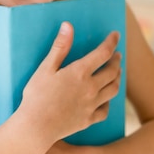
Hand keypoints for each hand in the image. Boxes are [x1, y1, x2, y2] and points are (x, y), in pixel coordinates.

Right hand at [18, 22, 121, 143]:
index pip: (103, 52)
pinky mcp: (88, 120)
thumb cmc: (36, 96)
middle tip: (117, 55)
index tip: (116, 35)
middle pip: (113, 71)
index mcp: (80, 72)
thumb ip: (60, 47)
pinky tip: (106, 99)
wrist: (35, 127)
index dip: (111, 42)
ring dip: (118, 78)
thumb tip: (68, 25)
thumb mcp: (45, 68)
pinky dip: (108, 102)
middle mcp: (91, 88)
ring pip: (113, 90)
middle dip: (117, 60)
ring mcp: (91, 105)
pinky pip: (105, 110)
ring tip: (117, 72)